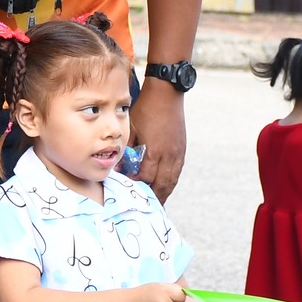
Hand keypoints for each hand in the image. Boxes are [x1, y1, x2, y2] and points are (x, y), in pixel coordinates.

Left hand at [131, 76, 187, 200]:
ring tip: (157, 202)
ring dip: (164, 193)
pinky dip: (170, 182)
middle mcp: (170, 155)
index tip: (127, 191)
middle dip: (154, 198)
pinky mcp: (182, 149)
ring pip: (172, 180)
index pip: (145, 178)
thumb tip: (119, 164)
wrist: (167, 92)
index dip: (136, 186)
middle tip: (146, 209)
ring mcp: (178, 153)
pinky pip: (177, 172)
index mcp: (155, 151)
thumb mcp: (131, 127)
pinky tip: (164, 185)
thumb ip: (126, 148)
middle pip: (162, 185)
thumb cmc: (146, 108)